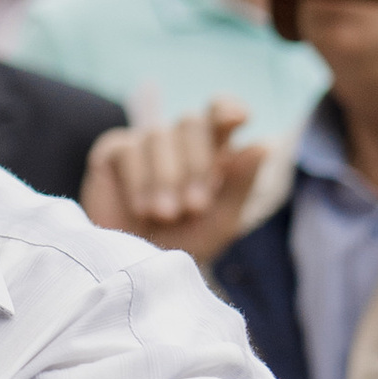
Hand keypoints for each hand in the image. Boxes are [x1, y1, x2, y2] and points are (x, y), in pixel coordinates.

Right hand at [81, 98, 263, 264]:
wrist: (137, 269)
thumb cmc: (185, 243)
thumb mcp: (221, 220)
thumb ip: (242, 183)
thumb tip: (264, 145)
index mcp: (212, 150)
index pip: (220, 111)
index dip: (226, 108)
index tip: (237, 119)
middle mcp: (178, 141)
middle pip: (191, 122)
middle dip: (196, 164)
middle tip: (195, 206)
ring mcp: (144, 144)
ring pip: (158, 135)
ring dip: (165, 178)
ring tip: (165, 214)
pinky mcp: (113, 153)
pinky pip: (128, 150)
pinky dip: (139, 180)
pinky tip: (141, 208)